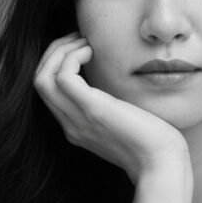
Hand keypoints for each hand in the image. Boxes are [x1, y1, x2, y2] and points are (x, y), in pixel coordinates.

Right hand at [33, 33, 190, 184]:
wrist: (162, 164)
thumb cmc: (153, 141)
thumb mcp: (124, 120)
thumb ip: (112, 105)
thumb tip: (114, 78)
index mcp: (76, 126)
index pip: (47, 89)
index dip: (57, 62)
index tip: (81, 47)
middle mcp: (70, 124)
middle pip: (39, 81)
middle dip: (55, 52)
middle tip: (80, 38)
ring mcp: (78, 119)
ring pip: (43, 78)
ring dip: (60, 51)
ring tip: (85, 42)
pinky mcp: (93, 111)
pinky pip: (63, 77)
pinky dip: (72, 57)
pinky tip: (92, 52)